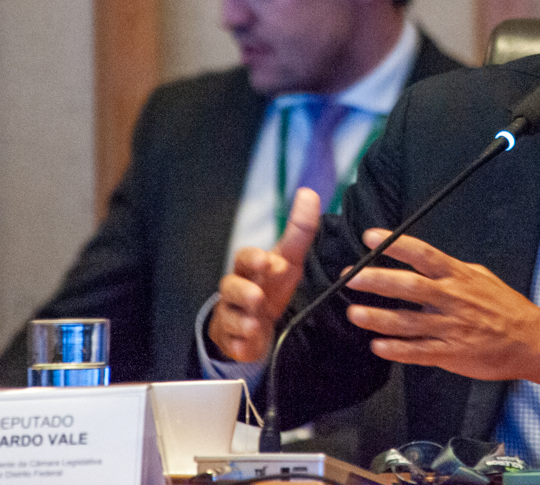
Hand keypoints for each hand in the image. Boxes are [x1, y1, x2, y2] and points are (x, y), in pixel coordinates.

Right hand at [208, 187, 321, 361]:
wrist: (254, 320)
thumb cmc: (271, 283)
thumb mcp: (288, 258)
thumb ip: (299, 230)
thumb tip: (309, 194)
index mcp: (251, 267)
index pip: (246, 257)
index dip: (254, 258)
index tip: (268, 260)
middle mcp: (237, 288)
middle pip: (231, 286)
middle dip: (242, 291)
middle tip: (257, 296)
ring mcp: (232, 313)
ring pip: (230, 315)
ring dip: (243, 319)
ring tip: (255, 323)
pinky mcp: (232, 338)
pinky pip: (232, 342)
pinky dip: (239, 344)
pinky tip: (246, 345)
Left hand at [343, 231, 539, 388]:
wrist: (531, 340)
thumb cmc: (506, 308)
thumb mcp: (481, 277)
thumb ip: (453, 271)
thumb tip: (426, 262)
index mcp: (459, 276)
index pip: (423, 254)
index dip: (395, 244)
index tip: (371, 238)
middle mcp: (453, 299)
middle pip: (409, 286)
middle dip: (376, 281)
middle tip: (350, 278)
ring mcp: (451, 327)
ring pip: (407, 322)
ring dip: (378, 318)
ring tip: (355, 314)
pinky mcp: (452, 353)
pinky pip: (418, 352)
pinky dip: (396, 349)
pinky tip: (378, 346)